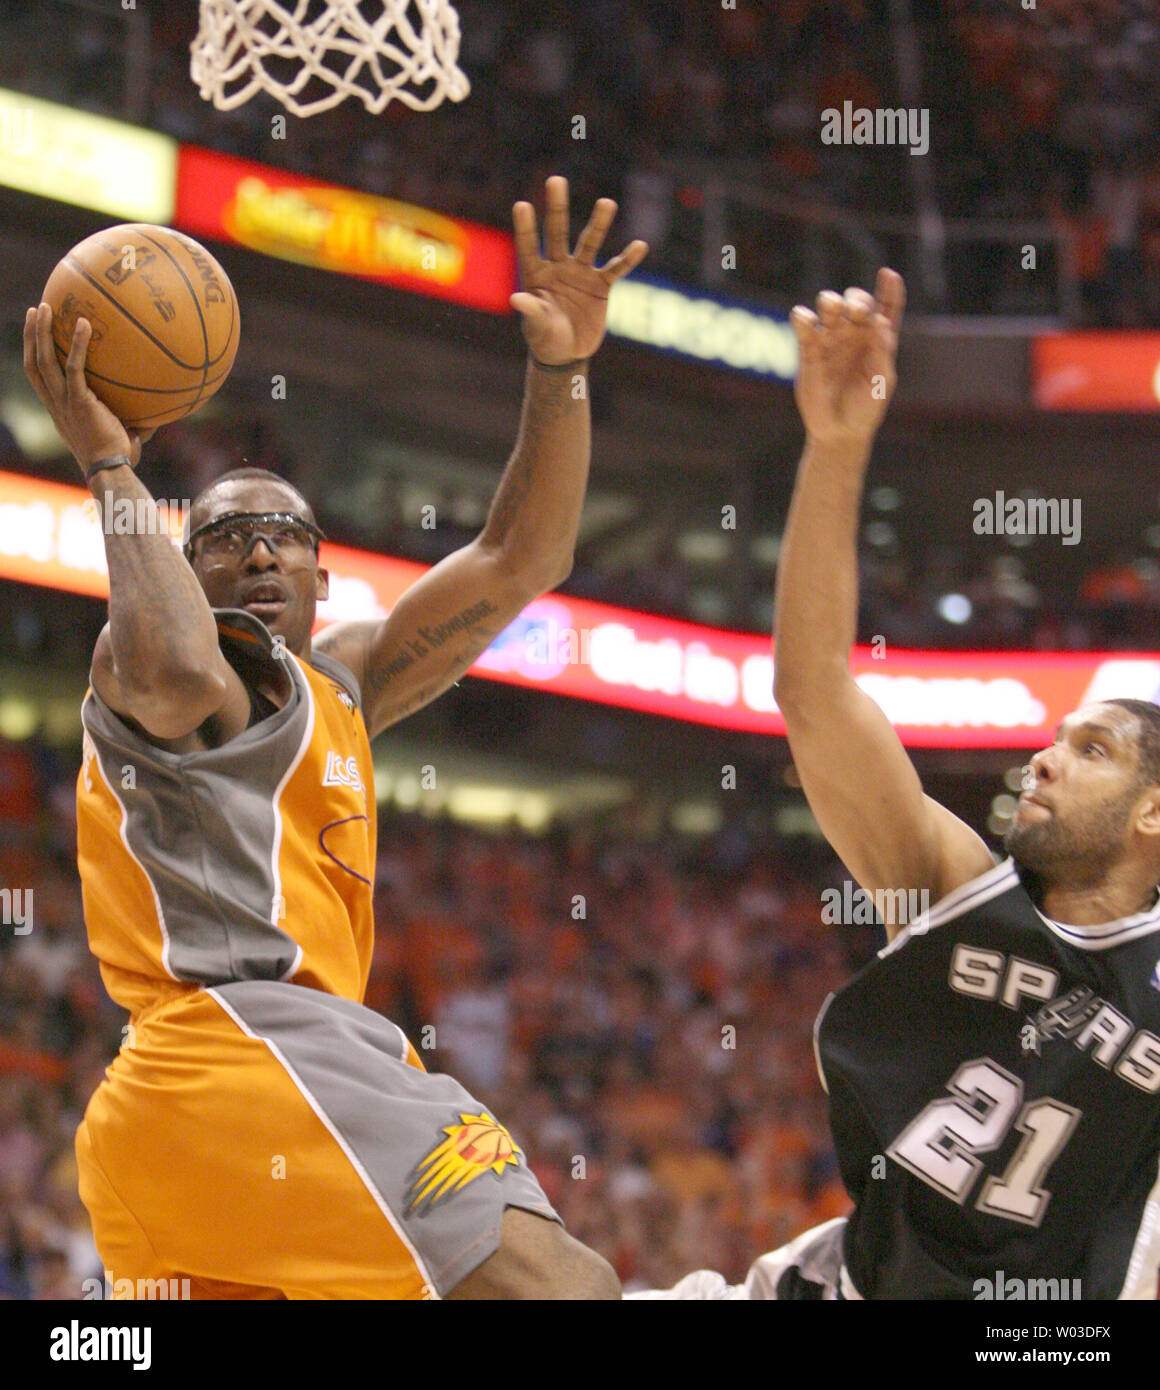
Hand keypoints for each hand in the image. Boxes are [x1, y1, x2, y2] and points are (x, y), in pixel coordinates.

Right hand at [23, 304, 154, 475]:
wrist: (113, 470)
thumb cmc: (120, 457)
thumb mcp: (125, 431)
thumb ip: (136, 416)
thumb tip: (162, 406)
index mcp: (59, 410)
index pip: (38, 378)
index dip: (33, 354)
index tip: (36, 334)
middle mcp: (55, 404)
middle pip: (33, 363)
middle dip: (30, 335)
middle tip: (34, 310)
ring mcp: (64, 402)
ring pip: (43, 360)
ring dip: (41, 332)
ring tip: (44, 307)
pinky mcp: (79, 402)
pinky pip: (74, 367)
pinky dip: (76, 344)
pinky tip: (84, 324)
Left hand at [511, 176, 648, 365]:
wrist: (567, 354)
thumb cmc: (545, 339)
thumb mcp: (536, 328)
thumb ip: (531, 312)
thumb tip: (516, 298)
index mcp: (536, 275)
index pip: (529, 247)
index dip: (526, 228)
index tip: (522, 205)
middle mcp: (558, 267)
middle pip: (557, 233)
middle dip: (557, 208)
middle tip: (555, 180)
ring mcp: (581, 273)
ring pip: (590, 244)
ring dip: (598, 224)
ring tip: (606, 202)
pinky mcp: (601, 286)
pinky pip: (616, 270)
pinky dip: (627, 259)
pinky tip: (640, 246)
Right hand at [790, 269, 904, 446]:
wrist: (837, 432)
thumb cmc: (865, 409)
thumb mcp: (881, 382)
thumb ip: (882, 352)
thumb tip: (880, 324)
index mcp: (880, 339)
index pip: (887, 307)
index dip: (889, 289)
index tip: (888, 274)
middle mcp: (855, 335)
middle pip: (857, 302)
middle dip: (857, 300)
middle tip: (856, 311)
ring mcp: (831, 340)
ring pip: (830, 307)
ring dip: (831, 301)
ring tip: (831, 307)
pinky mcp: (808, 351)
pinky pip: (804, 326)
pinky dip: (802, 317)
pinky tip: (805, 318)